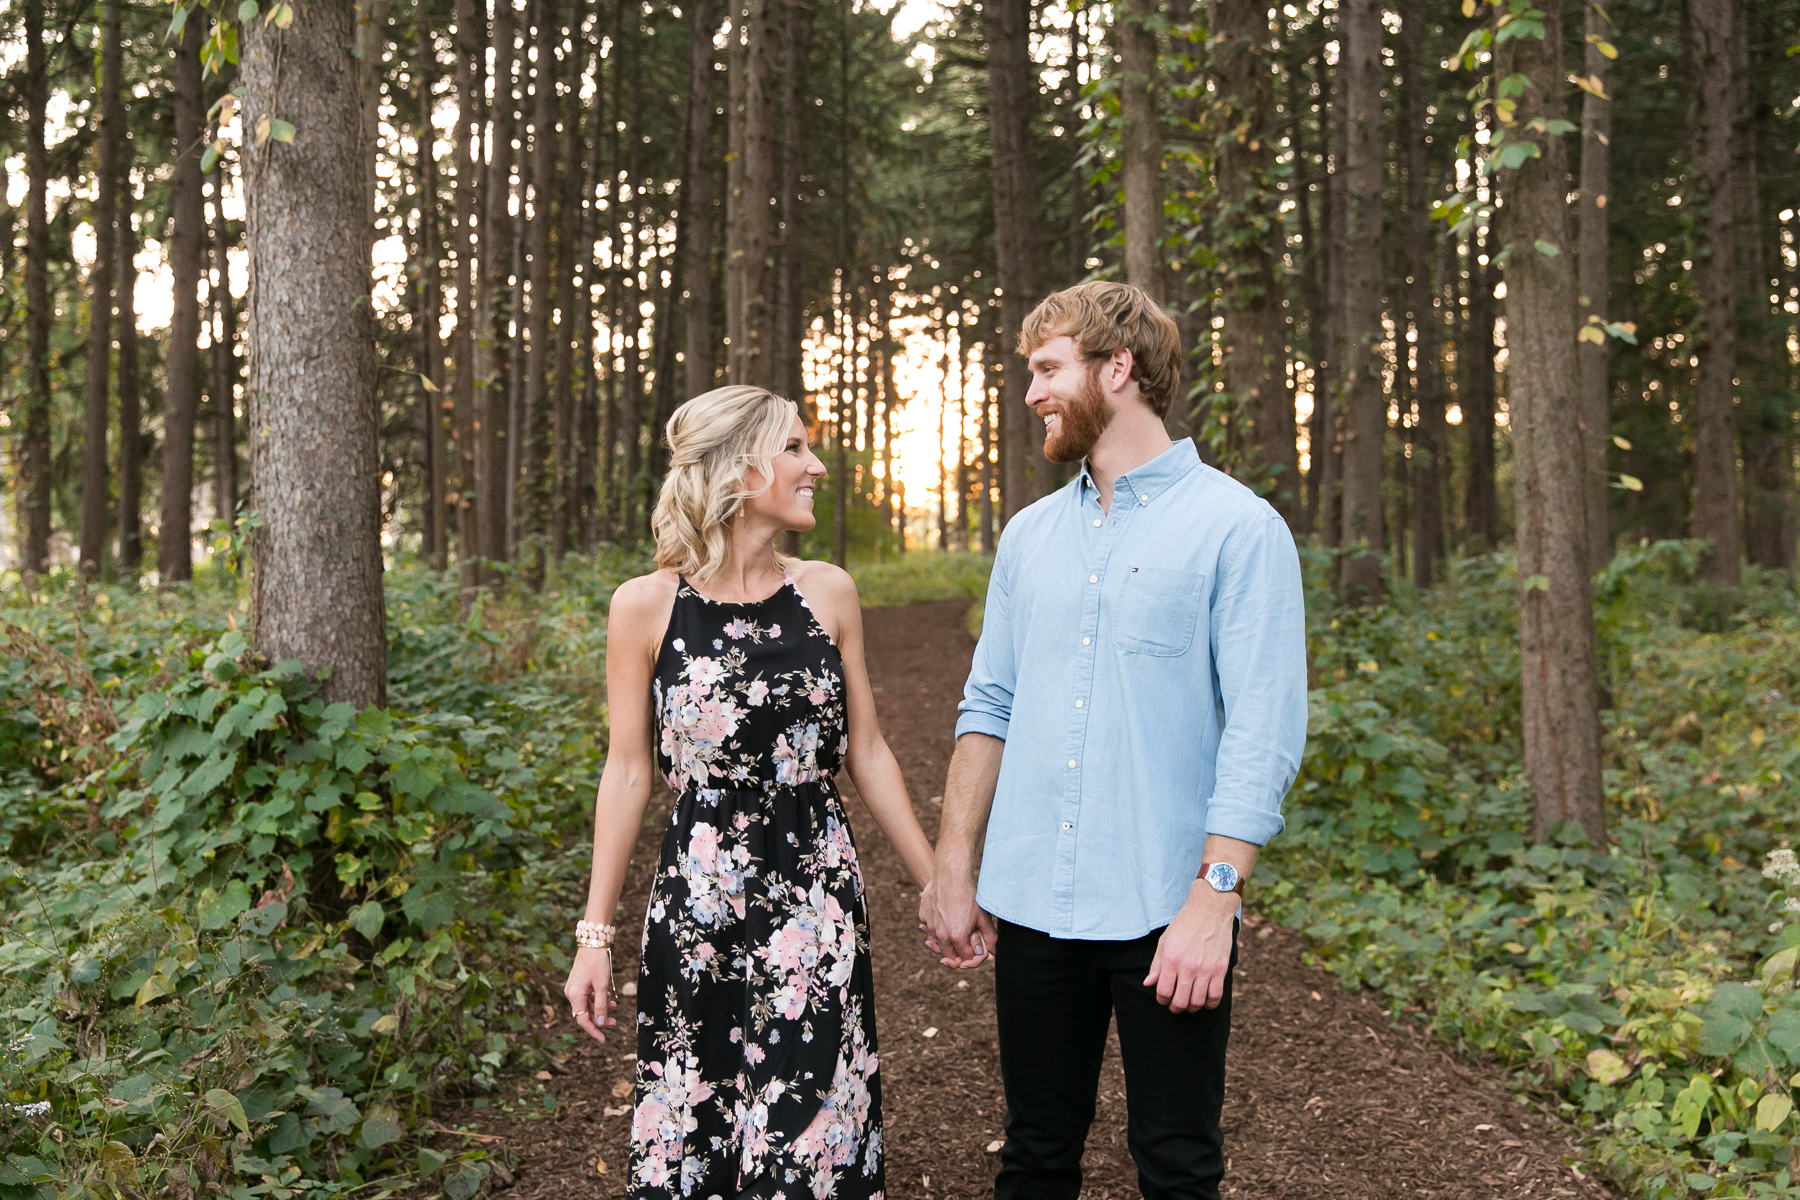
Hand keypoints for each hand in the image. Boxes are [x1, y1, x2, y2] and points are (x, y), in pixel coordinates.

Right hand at [564, 947, 618, 1042]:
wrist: (593, 942)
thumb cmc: (598, 962)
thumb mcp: (602, 985)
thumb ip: (601, 1005)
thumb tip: (600, 1023)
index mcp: (575, 995)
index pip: (582, 1020)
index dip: (593, 1031)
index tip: (603, 1039)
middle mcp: (571, 993)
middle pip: (585, 1014)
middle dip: (599, 1019)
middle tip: (615, 1022)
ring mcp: (574, 988)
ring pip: (587, 1006)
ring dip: (600, 1008)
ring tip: (614, 1006)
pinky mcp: (578, 984)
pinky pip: (587, 998)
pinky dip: (597, 1000)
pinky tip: (608, 998)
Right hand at [919, 869, 997, 968]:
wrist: (951, 875)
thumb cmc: (969, 895)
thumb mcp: (983, 917)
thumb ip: (990, 938)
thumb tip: (994, 953)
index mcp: (957, 937)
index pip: (963, 958)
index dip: (970, 957)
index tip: (973, 950)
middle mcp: (941, 934)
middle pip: (948, 955)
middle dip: (956, 954)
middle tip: (963, 945)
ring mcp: (930, 925)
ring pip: (936, 942)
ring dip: (944, 942)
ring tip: (953, 931)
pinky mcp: (923, 915)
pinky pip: (928, 928)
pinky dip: (935, 927)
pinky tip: (943, 918)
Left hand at [1143, 882, 1237, 1012]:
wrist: (1209, 910)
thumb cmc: (1184, 924)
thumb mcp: (1164, 941)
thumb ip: (1156, 965)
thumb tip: (1148, 984)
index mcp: (1171, 960)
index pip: (1164, 992)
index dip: (1162, 999)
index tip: (1163, 998)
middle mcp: (1188, 967)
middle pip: (1180, 1002)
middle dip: (1175, 1008)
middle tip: (1175, 1005)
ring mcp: (1206, 969)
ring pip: (1198, 1002)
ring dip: (1192, 1008)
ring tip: (1189, 1003)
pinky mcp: (1221, 969)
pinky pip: (1215, 996)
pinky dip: (1209, 1004)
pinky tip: (1205, 1001)